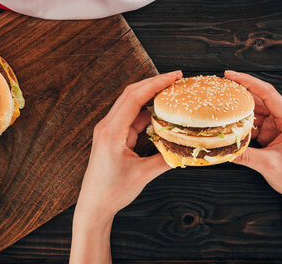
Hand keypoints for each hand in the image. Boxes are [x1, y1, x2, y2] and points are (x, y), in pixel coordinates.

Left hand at [70, 71, 181, 263]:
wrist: (93, 205)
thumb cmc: (112, 192)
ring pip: (130, 104)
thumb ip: (166, 159)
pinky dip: (146, 112)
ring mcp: (108, 130)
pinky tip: (161, 114)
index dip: (156, 84)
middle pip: (131, 94)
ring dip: (150, 97)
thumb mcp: (143, 175)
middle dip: (154, 83)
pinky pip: (130, 117)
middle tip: (177, 79)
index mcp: (112, 132)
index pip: (134, 98)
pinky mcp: (111, 136)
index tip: (175, 76)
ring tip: (171, 93)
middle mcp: (107, 126)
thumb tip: (187, 148)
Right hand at [225, 71, 281, 263]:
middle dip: (239, 95)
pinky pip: (255, 124)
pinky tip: (230, 125)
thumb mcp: (267, 165)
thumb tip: (221, 149)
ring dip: (239, 112)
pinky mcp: (273, 133)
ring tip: (220, 108)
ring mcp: (279, 125)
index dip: (248, 81)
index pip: (268, 93)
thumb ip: (243, 155)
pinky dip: (243, 125)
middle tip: (219, 89)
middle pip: (259, 100)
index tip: (230, 75)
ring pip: (255, 112)